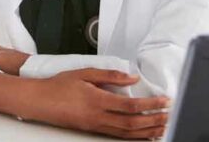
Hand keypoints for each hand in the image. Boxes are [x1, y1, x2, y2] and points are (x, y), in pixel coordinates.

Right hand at [29, 68, 170, 139]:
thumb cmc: (58, 85)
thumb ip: (109, 75)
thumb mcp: (84, 73)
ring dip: (148, 131)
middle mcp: (98, 116)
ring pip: (127, 133)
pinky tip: (143, 134)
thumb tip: (130, 77)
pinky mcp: (92, 130)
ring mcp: (95, 126)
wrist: (39, 101)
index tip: (164, 101)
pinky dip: (134, 136)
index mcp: (97, 100)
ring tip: (163, 127)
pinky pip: (118, 135)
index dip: (150, 105)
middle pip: (133, 123)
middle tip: (169, 116)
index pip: (131, 105)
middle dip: (154, 121)